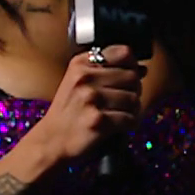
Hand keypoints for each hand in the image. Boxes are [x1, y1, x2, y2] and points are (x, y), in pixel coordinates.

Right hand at [32, 45, 143, 162]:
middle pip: (132, 77)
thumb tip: (143, 68)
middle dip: (134, 90)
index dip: (132, 66)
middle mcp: (86, 78)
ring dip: (133, 109)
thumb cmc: (68, 113)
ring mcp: (92, 99)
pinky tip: (120, 126)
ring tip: (121, 114)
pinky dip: (130, 124)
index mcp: (81, 64)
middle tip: (124, 102)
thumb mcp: (78, 83)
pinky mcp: (99, 120)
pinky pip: (130, 118)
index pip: (124, 53)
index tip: (128, 77)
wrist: (51, 141)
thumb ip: (108, 72)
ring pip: (134, 98)